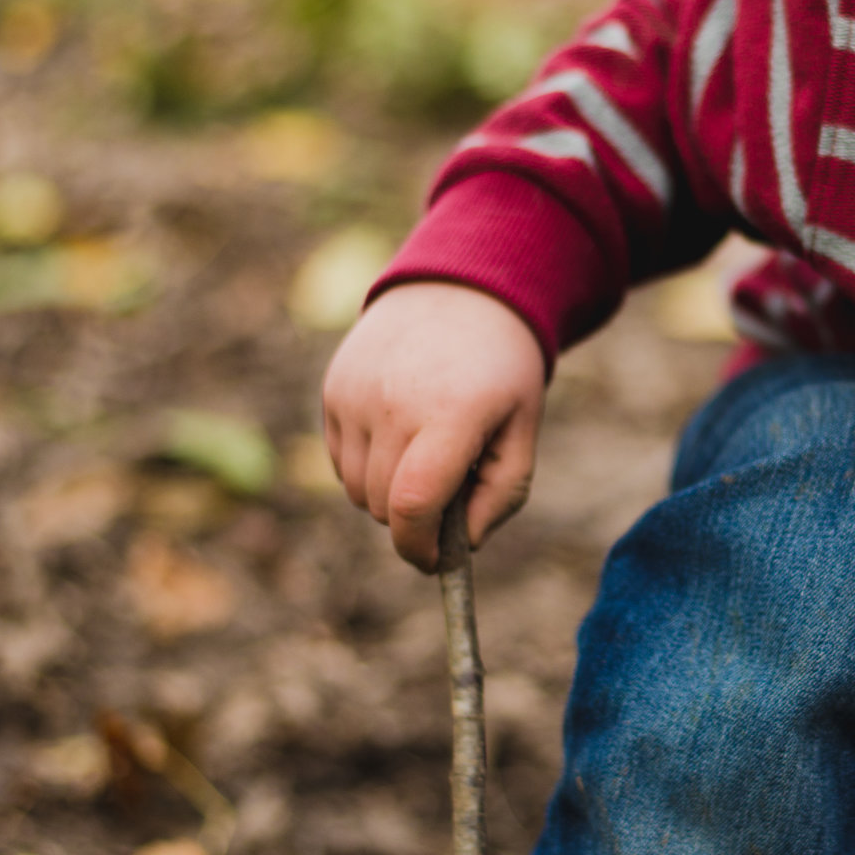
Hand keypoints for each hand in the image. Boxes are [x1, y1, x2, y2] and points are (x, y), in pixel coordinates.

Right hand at [321, 282, 545, 569]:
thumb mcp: (522, 430)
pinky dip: (368, 465)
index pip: (413, 506)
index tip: (437, 562)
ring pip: (358, 490)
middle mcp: (392, 404)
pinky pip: (342, 461)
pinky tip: (400, 431)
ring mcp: (354, 395)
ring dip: (388, 494)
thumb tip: (463, 547)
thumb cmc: (501, 372)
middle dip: (415, 519)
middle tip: (449, 491)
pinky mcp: (332, 390)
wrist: (461, 292)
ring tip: (427, 453)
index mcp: (449, 415)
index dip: (420, 548)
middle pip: (384, 507)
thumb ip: (502, 496)